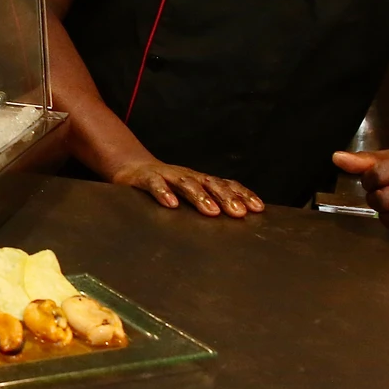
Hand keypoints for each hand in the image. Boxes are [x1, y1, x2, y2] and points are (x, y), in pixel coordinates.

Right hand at [111, 161, 263, 217]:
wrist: (131, 168)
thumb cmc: (166, 186)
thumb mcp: (189, 194)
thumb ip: (208, 204)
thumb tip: (237, 219)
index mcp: (200, 181)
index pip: (226, 185)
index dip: (242, 195)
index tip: (257, 209)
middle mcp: (187, 176)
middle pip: (210, 183)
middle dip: (226, 197)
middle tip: (238, 213)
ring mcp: (167, 175)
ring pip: (186, 183)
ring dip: (200, 196)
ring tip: (211, 211)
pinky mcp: (146, 178)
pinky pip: (155, 184)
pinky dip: (163, 193)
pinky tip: (171, 204)